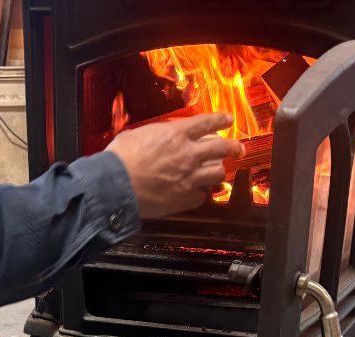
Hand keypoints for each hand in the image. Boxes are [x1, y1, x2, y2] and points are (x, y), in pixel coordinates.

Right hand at [105, 113, 244, 218]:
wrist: (116, 185)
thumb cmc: (120, 159)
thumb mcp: (135, 135)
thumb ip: (152, 135)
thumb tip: (152, 137)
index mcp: (176, 134)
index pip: (207, 123)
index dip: (221, 120)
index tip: (228, 119)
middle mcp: (188, 154)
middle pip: (222, 148)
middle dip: (233, 147)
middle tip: (238, 148)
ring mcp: (189, 178)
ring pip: (217, 174)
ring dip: (218, 172)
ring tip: (218, 172)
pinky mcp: (184, 198)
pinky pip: (200, 196)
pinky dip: (199, 194)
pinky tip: (195, 193)